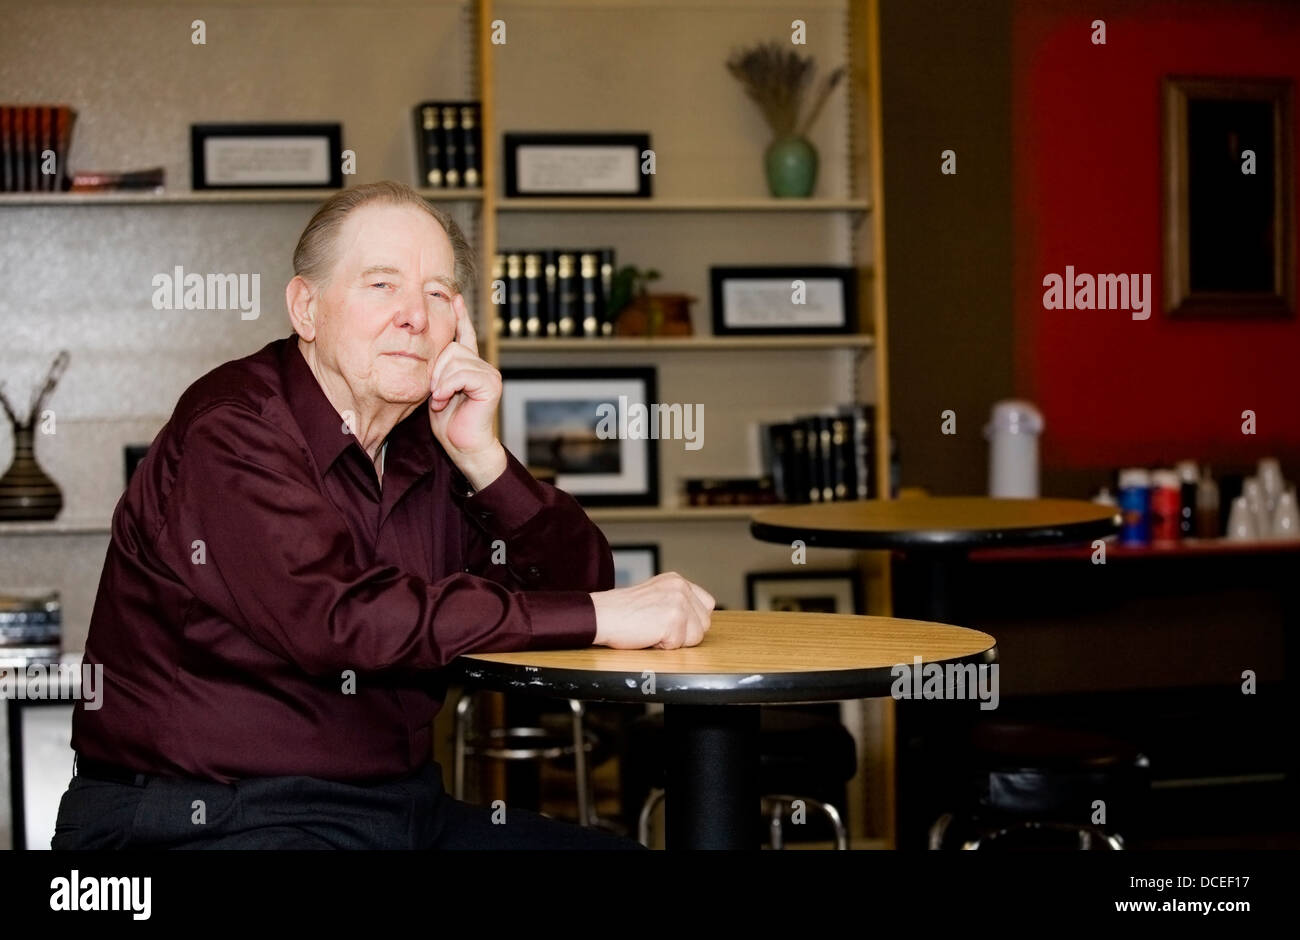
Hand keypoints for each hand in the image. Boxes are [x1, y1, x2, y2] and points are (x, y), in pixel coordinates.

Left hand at [429, 293, 504, 484]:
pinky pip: (460, 373)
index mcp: (470, 365)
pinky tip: (445, 400)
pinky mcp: (491, 384)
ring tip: (440, 400)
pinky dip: (447, 387)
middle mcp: (483, 365)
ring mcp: (489, 373)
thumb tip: (425, 347)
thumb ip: (437, 369)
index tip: (455, 297)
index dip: (460, 316)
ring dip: (440, 382)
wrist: (464, 446)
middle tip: (435, 394)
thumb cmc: (448, 422)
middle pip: (451, 348)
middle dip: (436, 371)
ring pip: (454, 360)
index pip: (465, 334)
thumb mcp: (436, 389)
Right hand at [589, 572, 714, 649]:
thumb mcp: (655, 596)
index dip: (692, 621)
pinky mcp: (673, 619)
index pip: (707, 605)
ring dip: (674, 641)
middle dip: (684, 633)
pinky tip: (648, 635)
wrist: (601, 616)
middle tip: (656, 627)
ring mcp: (678, 602)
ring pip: (696, 636)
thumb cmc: (623, 612)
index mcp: (677, 580)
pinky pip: (679, 645)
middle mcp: (681, 587)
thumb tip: (698, 620)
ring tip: (652, 630)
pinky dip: (663, 646)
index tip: (671, 623)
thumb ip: (677, 601)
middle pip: (704, 623)